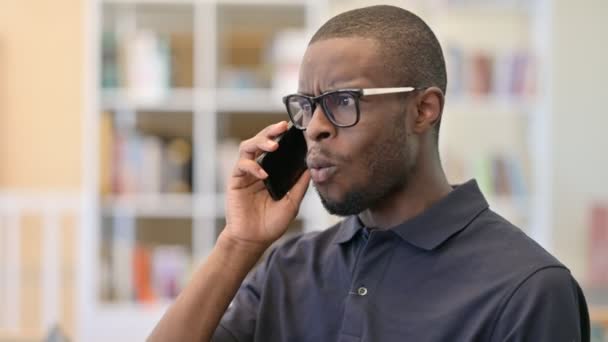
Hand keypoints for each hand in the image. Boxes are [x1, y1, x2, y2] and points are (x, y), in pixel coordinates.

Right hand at [223, 121, 310, 248]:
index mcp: (271, 171)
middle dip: (270, 131)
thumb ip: (299, 185)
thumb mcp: (292, 203)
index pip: (276, 148)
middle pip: (260, 141)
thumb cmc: (271, 223)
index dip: (282, 136)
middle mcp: (258, 169)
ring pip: (248, 147)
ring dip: (260, 142)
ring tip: (273, 144)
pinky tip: (263, 174)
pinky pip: (241, 166)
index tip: (294, 129)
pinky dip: (252, 166)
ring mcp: (245, 174)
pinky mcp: (235, 181)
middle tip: (282, 126)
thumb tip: (312, 167)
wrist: (253, 239)